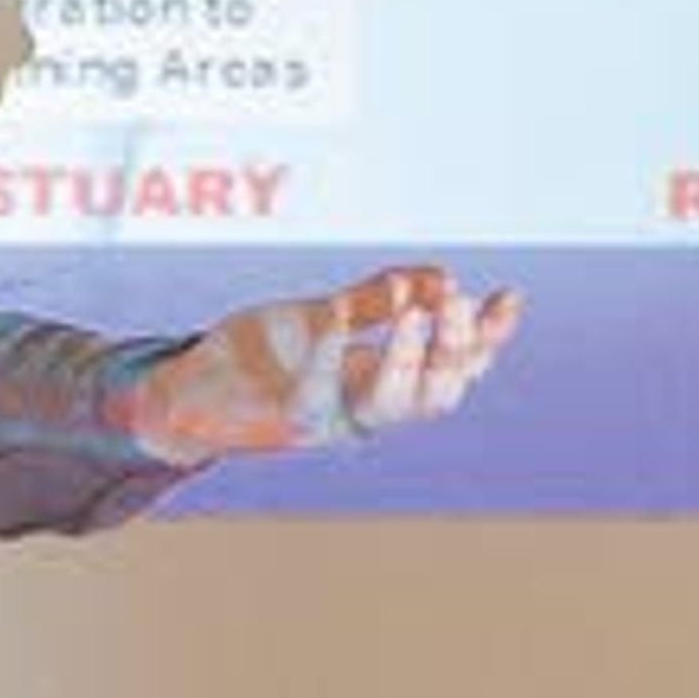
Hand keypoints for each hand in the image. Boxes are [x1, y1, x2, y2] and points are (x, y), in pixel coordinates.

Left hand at [117, 264, 520, 465]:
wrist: (187, 392)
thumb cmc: (259, 355)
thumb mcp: (323, 318)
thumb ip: (375, 301)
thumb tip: (437, 278)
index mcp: (381, 384)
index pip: (453, 369)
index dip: (488, 340)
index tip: (510, 296)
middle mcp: (363, 410)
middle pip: (435, 396)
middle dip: (455, 350)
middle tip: (458, 302)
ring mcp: (327, 419)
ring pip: (387, 405)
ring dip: (405, 359)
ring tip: (413, 314)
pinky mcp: (284, 419)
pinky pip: (315, 389)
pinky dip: (328, 349)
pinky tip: (334, 311)